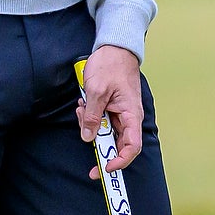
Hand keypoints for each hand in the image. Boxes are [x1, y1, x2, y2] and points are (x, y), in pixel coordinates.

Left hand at [76, 44, 144, 175]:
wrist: (114, 47)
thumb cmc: (111, 65)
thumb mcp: (97, 90)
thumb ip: (93, 116)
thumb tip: (89, 137)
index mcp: (131, 115)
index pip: (132, 147)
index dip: (120, 161)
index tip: (106, 167)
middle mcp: (128, 117)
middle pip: (117, 144)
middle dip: (100, 148)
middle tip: (87, 148)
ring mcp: (119, 114)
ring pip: (105, 133)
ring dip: (91, 127)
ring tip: (83, 109)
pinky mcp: (111, 109)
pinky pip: (100, 121)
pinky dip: (90, 118)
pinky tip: (84, 105)